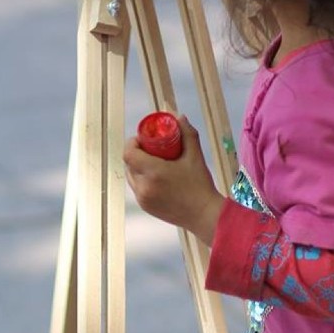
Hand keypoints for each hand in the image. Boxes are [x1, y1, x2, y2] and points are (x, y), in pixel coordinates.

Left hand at [123, 116, 224, 245]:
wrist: (204, 215)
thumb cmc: (200, 185)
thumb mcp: (195, 156)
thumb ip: (187, 134)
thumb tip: (180, 117)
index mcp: (153, 172)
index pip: (129, 153)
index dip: (132, 142)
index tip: (144, 139)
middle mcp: (144, 187)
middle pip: (129, 164)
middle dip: (136, 153)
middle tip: (150, 148)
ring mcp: (143, 199)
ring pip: (131, 176)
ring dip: (138, 166)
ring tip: (153, 162)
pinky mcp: (146, 207)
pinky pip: (137, 188)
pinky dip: (142, 179)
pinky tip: (155, 176)